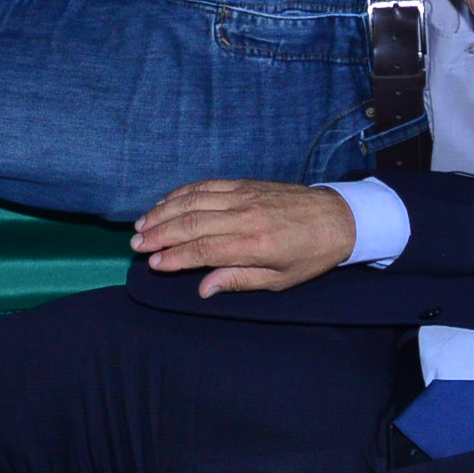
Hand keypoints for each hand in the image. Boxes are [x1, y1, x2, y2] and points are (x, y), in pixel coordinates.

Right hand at [133, 180, 356, 297]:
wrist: (338, 217)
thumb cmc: (310, 255)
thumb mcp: (279, 280)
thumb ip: (238, 280)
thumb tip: (202, 289)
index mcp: (254, 244)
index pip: (203, 249)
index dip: (174, 257)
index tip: (153, 264)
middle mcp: (245, 216)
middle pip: (191, 222)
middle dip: (159, 234)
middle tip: (136, 245)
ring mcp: (244, 195)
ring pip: (194, 200)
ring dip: (164, 212)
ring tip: (141, 225)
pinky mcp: (245, 183)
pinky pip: (208, 185)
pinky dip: (183, 192)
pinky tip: (166, 201)